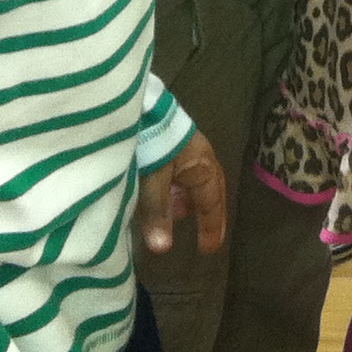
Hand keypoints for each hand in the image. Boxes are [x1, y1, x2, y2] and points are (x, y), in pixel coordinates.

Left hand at [137, 132, 227, 253]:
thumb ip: (158, 212)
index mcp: (203, 166)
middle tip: (204, 234)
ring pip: (193, 180)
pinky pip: (179, 171)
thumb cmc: (152, 139)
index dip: (211, 228)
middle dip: (206, 212)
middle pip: (209, 190)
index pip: (212, 204)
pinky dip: (175, 187)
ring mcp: (185, 147)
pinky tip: (161, 192)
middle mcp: (199, 157)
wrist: (139, 101)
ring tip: (176, 214)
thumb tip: (163, 249)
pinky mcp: (169, 140)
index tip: (209, 250)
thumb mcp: (154, 179)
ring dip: (187, 199)